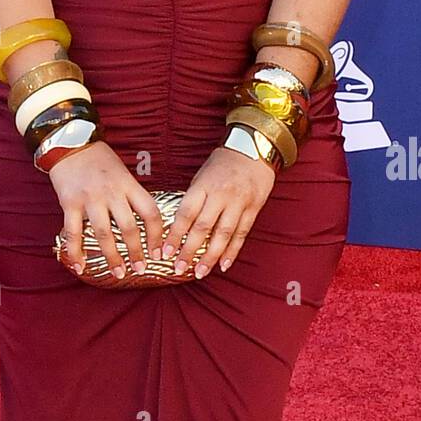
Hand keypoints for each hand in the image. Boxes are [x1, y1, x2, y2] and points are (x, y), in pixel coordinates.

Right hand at [48, 141, 163, 279]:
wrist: (69, 141)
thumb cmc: (98, 158)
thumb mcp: (122, 171)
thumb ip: (131, 194)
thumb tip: (145, 220)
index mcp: (128, 184)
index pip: (150, 212)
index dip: (157, 235)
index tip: (158, 252)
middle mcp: (112, 193)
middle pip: (129, 228)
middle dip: (136, 252)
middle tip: (140, 269)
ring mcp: (90, 198)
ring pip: (104, 234)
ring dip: (112, 257)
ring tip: (118, 273)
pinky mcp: (69, 202)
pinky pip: (73, 233)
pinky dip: (76, 252)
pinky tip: (80, 266)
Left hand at [161, 146, 276, 278]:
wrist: (255, 148)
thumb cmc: (223, 162)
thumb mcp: (202, 175)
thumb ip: (194, 199)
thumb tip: (180, 225)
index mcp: (204, 185)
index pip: (186, 214)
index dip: (175, 235)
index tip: (165, 252)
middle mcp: (221, 195)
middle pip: (203, 227)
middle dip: (189, 251)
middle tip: (178, 268)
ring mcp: (239, 203)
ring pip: (223, 234)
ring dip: (210, 257)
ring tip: (200, 272)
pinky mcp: (254, 209)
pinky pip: (242, 233)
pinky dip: (232, 251)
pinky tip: (223, 265)